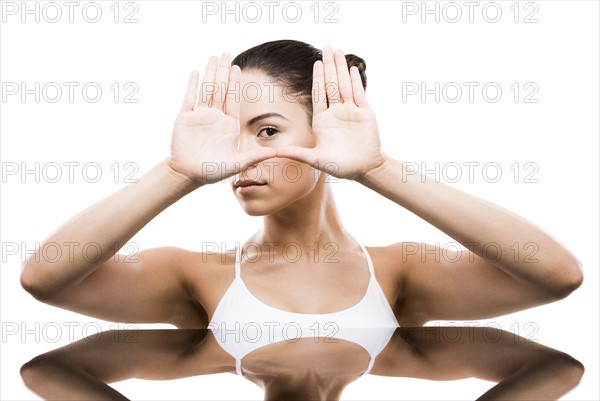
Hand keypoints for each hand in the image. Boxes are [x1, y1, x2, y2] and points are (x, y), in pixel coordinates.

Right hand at [168, 54, 276, 185]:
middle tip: (227, 53)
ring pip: (206, 89)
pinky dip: (191, 85)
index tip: (238, 67)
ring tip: (213, 57)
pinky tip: (195, 72)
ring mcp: (200, 116)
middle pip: (220, 89)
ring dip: (210, 73)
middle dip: (223, 71)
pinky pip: (189, 98)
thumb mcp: (238, 163)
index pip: (233, 99)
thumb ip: (255, 156)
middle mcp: (215, 117)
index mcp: (228, 124)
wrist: (189, 174)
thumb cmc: (213, 171)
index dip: (235, 83)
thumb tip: (277, 153)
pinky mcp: (185, 118)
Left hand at [275, 47, 386, 180]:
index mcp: (323, 120)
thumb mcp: (316, 159)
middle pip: (331, 84)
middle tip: (326, 47)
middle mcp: (336, 113)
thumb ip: (296, 153)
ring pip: (345, 85)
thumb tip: (274, 153)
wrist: (364, 169)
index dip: (317, 78)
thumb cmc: (340, 166)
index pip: (319, 94)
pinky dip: (356, 81)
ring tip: (338, 51)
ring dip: (341, 68)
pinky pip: (359, 94)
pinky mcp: (365, 113)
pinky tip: (352, 69)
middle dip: (329, 66)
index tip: (315, 63)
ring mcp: (351, 111)